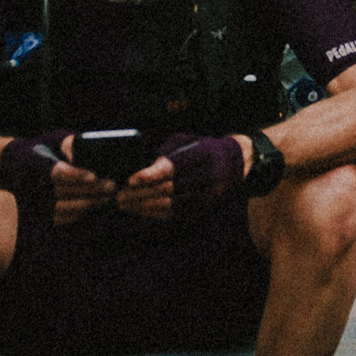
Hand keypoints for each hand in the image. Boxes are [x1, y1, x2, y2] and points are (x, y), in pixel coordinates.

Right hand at [1, 130, 114, 223]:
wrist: (15, 165)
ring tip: (108, 196)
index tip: (93, 175)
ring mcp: (34, 201)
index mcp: (35, 164)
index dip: (74, 175)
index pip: (55, 172)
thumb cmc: (43, 147)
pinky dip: (78, 214)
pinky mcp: (37, 213)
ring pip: (62, 208)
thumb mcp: (54, 139)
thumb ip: (68, 142)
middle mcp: (32, 185)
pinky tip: (95, 206)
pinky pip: (59, 218)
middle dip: (90, 190)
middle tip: (112, 185)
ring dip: (87, 203)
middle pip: (63, 192)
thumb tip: (79, 153)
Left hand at [128, 133, 246, 217]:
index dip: (150, 175)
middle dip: (141, 193)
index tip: (130, 180)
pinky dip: (155, 212)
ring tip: (125, 204)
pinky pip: (176, 213)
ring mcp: (207, 193)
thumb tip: (141, 171)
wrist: (235, 161)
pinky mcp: (204, 205)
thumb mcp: (188, 142)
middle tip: (120, 196)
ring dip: (144, 206)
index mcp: (202, 154)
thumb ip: (166, 154)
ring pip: (170, 203)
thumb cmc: (203, 148)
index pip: (173, 167)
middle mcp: (207, 174)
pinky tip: (141, 210)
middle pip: (168, 187)